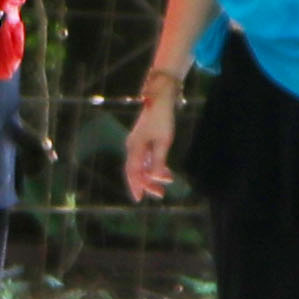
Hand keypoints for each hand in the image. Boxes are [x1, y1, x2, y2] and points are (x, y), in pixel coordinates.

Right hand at [121, 83, 179, 203]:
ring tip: (165, 183)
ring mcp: (137, 144)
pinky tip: (163, 171)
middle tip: (160, 194)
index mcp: (135, 147)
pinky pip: (145, 158)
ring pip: (141, 165)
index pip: (133, 172)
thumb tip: (156, 178)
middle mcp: (133, 147)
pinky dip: (153, 166)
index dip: (136, 186)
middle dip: (147, 183)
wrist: (160, 99)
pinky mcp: (143, 140)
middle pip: (136, 171)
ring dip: (152, 175)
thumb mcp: (163, 141)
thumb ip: (158, 161)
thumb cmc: (162, 119)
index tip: (140, 199)